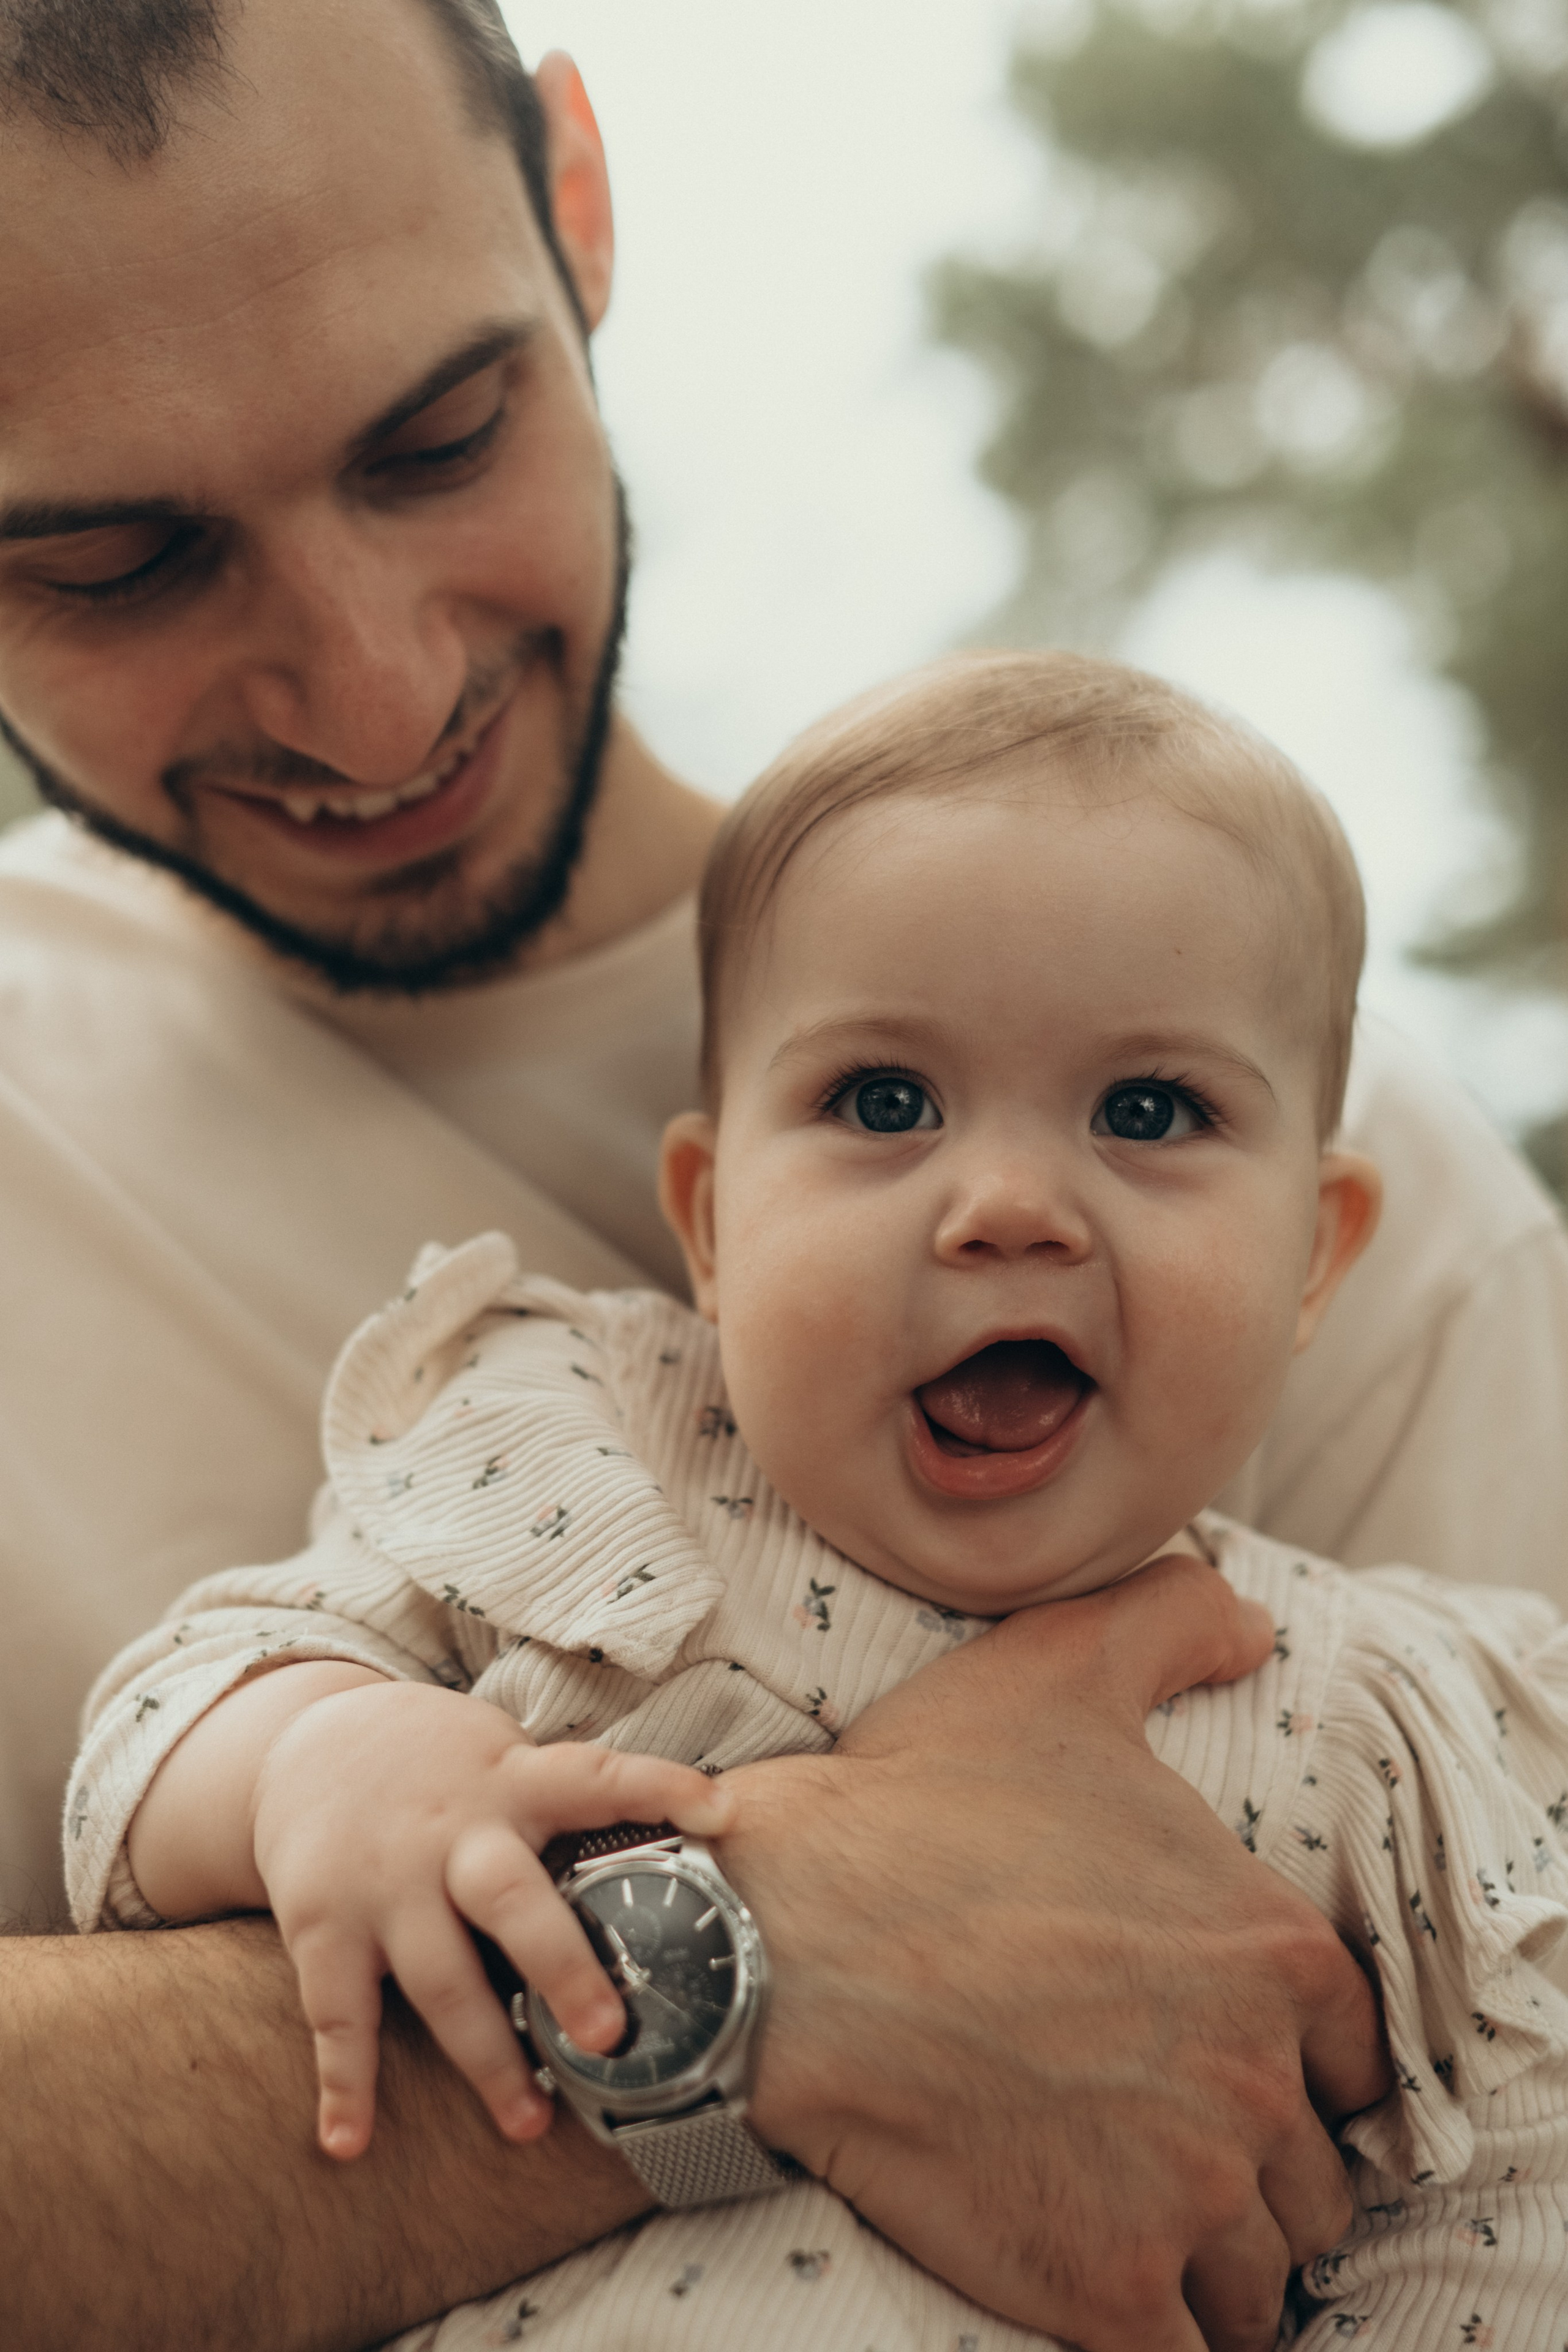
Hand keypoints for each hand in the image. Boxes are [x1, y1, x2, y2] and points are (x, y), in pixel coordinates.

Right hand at [249, 1682, 731, 2160]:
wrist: (305, 1743)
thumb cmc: (438, 1765)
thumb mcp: (503, 1757)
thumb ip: (566, 1803)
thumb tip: (690, 1837)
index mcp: (511, 1784)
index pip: (595, 1776)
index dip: (659, 1787)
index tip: (724, 1810)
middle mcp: (451, 1833)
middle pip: (510, 1898)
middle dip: (560, 1967)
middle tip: (607, 2037)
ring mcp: (385, 1884)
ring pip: (440, 1977)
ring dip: (485, 2059)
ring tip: (530, 2125)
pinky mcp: (325, 1925)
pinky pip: (336, 2013)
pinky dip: (344, 2083)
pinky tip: (349, 2143)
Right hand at [720, 1555, 1388, 2351]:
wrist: (780, 1944)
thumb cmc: (916, 1806)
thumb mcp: (1052, 1670)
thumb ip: (1170, 1621)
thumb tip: (1252, 1622)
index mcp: (1272, 1949)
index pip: (1351, 2056)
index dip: (1294, 2063)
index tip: (1223, 2063)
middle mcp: (1254, 2079)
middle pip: (1308, 2177)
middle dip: (1251, 2165)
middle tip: (1164, 2140)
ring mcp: (1186, 2194)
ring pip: (1258, 2275)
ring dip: (1213, 2257)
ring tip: (1134, 2213)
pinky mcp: (1106, 2287)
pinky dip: (1164, 2328)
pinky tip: (1106, 2277)